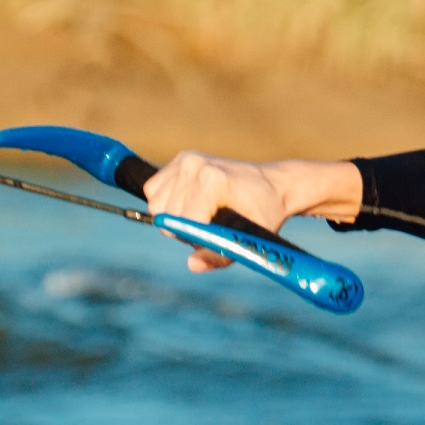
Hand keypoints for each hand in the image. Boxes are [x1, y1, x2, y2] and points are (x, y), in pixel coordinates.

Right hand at [140, 153, 362, 272]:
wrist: (272, 185)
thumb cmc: (264, 213)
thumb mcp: (249, 239)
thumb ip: (219, 255)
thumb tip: (192, 264)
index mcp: (213, 181)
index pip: (182, 222)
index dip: (194, 238)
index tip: (215, 236)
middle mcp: (195, 165)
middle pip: (166, 216)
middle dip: (184, 229)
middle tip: (211, 226)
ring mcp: (186, 160)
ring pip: (156, 205)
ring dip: (173, 217)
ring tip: (201, 214)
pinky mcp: (180, 159)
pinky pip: (152, 190)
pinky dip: (166, 202)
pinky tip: (190, 203)